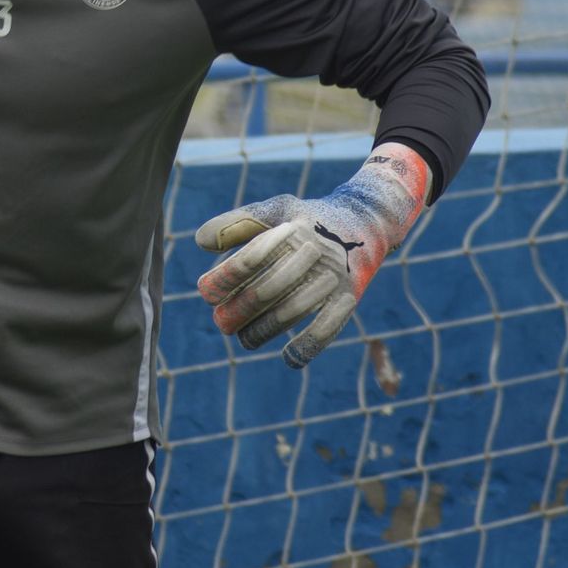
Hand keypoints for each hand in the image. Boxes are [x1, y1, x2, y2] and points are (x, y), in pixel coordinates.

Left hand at [194, 143, 429, 367]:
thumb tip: (201, 242)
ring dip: (262, 332)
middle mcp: (312, 252)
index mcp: (289, 229)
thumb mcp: (275, 209)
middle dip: (237, 311)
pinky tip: (288, 358)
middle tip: (221, 323)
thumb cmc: (307, 218)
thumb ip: (238, 223)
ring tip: (245, 339)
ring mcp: (332, 277)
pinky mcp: (349, 297)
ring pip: (290, 313)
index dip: (223, 279)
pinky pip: (326, 329)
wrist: (366, 220)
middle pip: (266, 291)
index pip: (249, 259)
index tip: (205, 293)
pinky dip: (305, 348)